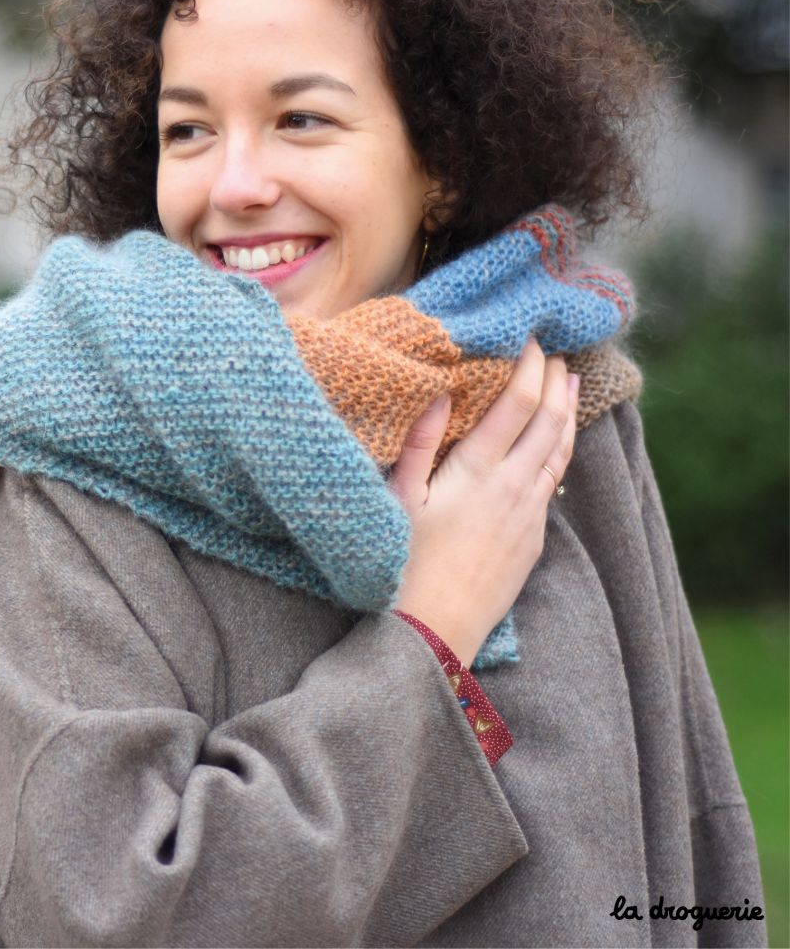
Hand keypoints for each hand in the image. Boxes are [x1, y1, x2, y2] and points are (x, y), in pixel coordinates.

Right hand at [391, 341, 579, 665]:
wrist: (434, 632)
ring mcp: (528, 516)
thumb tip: (443, 393)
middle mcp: (513, 488)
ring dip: (568, 413)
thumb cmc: (403, 563)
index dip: (529, 367)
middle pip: (549, 421)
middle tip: (557, 352)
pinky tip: (557, 445)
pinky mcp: (533, 541)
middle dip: (555, 381)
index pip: (517, 404)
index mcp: (477, 471)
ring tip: (572, 385)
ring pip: (559, 453)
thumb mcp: (398, 499)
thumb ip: (419, 443)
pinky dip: (561, 452)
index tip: (531, 339)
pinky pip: (554, 484)